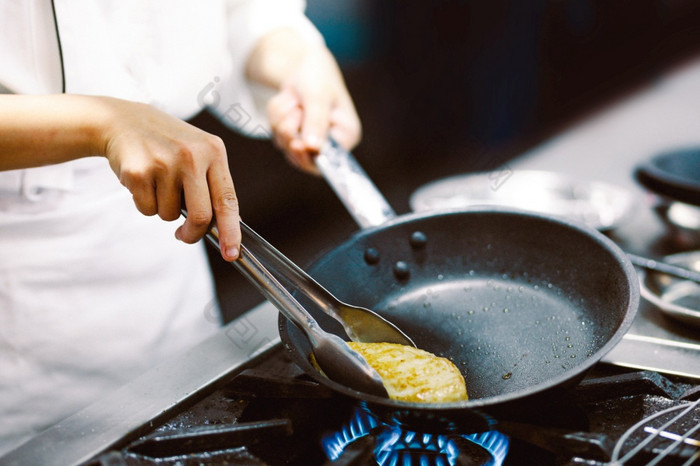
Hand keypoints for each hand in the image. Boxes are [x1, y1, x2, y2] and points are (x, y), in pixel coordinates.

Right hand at [100, 98, 240, 259]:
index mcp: (213, 151)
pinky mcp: (137, 172)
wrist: (122, 121)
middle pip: (201, 216)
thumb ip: (213, 184)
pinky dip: (145, 203)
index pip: (227, 199)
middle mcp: (191, 156)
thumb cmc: (168, 144)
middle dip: (193, 234)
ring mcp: (164, 163)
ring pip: (170, 215)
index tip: (231, 254)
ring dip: (163, 209)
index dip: (231, 230)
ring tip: (158, 183)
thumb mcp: (198, 152)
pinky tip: (143, 180)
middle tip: (184, 234)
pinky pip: (147, 210)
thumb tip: (229, 224)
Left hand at [247, 30, 361, 173]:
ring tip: (294, 100)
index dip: (310, 156)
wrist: (304, 66)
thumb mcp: (318, 96)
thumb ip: (316, 122)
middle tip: (295, 109)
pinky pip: (275, 134)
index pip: (330, 159)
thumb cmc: (318, 78)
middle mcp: (330, 144)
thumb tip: (313, 147)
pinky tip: (287, 102)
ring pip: (284, 143)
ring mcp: (309, 143)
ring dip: (282, 118)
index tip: (296, 144)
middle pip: (302, 157)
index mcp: (346, 136)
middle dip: (292, 130)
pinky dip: (276, 116)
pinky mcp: (292, 138)